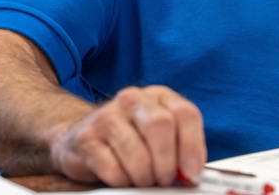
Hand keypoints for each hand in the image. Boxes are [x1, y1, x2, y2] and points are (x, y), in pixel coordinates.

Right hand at [48, 85, 205, 186]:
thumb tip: (192, 172)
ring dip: (145, 176)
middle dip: (166, 162)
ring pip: (137, 152)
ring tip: (144, 180)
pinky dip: (123, 181)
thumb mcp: (161, 136)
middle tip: (165, 179)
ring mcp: (107, 116)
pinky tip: (123, 178)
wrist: (85, 141)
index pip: (185, 113)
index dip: (192, 145)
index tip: (192, 171)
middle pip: (160, 126)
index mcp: (159, 96)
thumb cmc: (132, 139)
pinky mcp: (86, 138)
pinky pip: (112, 168)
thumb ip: (180, 148)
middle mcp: (133, 99)